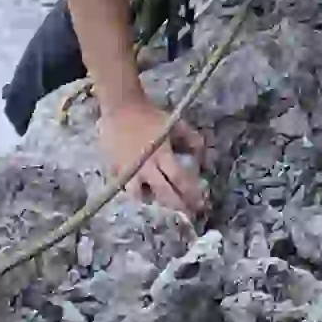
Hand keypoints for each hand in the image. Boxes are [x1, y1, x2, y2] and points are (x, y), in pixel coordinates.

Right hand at [101, 96, 207, 222]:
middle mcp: (146, 166)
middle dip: (178, 206)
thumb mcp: (176, 124)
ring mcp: (129, 170)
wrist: (121, 107)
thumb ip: (193, 140)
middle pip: (163, 193)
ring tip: (160, 204)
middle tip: (188, 214)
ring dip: (152, 202)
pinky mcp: (115, 170)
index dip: (192, 194)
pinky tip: (141, 193)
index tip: (200, 204)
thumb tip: (205, 160)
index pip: (180, 180)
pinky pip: (125, 188)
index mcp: (162, 154)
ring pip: (139, 196)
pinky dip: (134, 192)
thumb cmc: (151, 116)